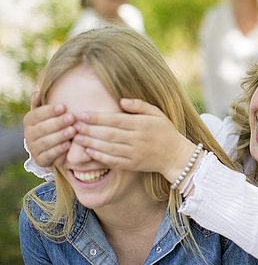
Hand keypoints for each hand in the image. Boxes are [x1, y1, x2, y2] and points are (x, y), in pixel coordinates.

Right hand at [23, 91, 75, 166]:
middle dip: (58, 122)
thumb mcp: (47, 113)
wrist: (51, 146)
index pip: (37, 114)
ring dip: (59, 136)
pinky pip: (49, 155)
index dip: (49, 111)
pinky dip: (58, 150)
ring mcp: (33, 148)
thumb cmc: (52, 124)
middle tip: (72, 117)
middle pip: (42, 128)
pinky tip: (68, 144)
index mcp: (29, 120)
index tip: (63, 106)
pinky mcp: (40, 160)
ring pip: (45, 142)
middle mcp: (29, 134)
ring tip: (72, 130)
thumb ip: (42, 104)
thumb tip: (37, 92)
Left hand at [73, 98, 196, 180]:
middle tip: (74, 125)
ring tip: (77, 137)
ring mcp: (134, 153)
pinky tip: (89, 151)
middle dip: (90, 129)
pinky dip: (99, 156)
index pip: (116, 120)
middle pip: (109, 134)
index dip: (98, 117)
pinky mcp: (133, 165)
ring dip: (91, 143)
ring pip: (108, 148)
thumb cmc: (165, 131)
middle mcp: (137, 139)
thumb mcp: (157, 113)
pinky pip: (113, 161)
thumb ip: (139, 106)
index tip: (83, 114)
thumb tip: (121, 100)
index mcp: (142, 124)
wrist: (175, 155)